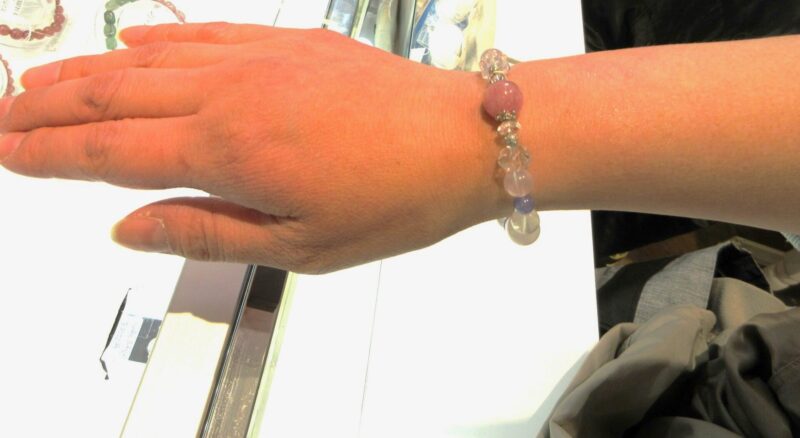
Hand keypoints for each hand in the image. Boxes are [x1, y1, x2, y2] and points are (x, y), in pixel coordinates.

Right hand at [0, 23, 505, 272]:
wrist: (463, 138)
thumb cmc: (395, 198)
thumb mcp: (299, 247)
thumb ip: (205, 232)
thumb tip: (129, 229)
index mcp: (227, 152)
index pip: (108, 153)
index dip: (46, 155)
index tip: (6, 154)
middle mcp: (230, 94)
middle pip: (112, 98)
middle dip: (46, 110)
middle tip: (2, 118)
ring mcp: (258, 58)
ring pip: (147, 61)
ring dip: (86, 72)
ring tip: (41, 81)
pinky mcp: (287, 41)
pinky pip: (204, 33)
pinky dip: (158, 39)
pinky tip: (132, 41)